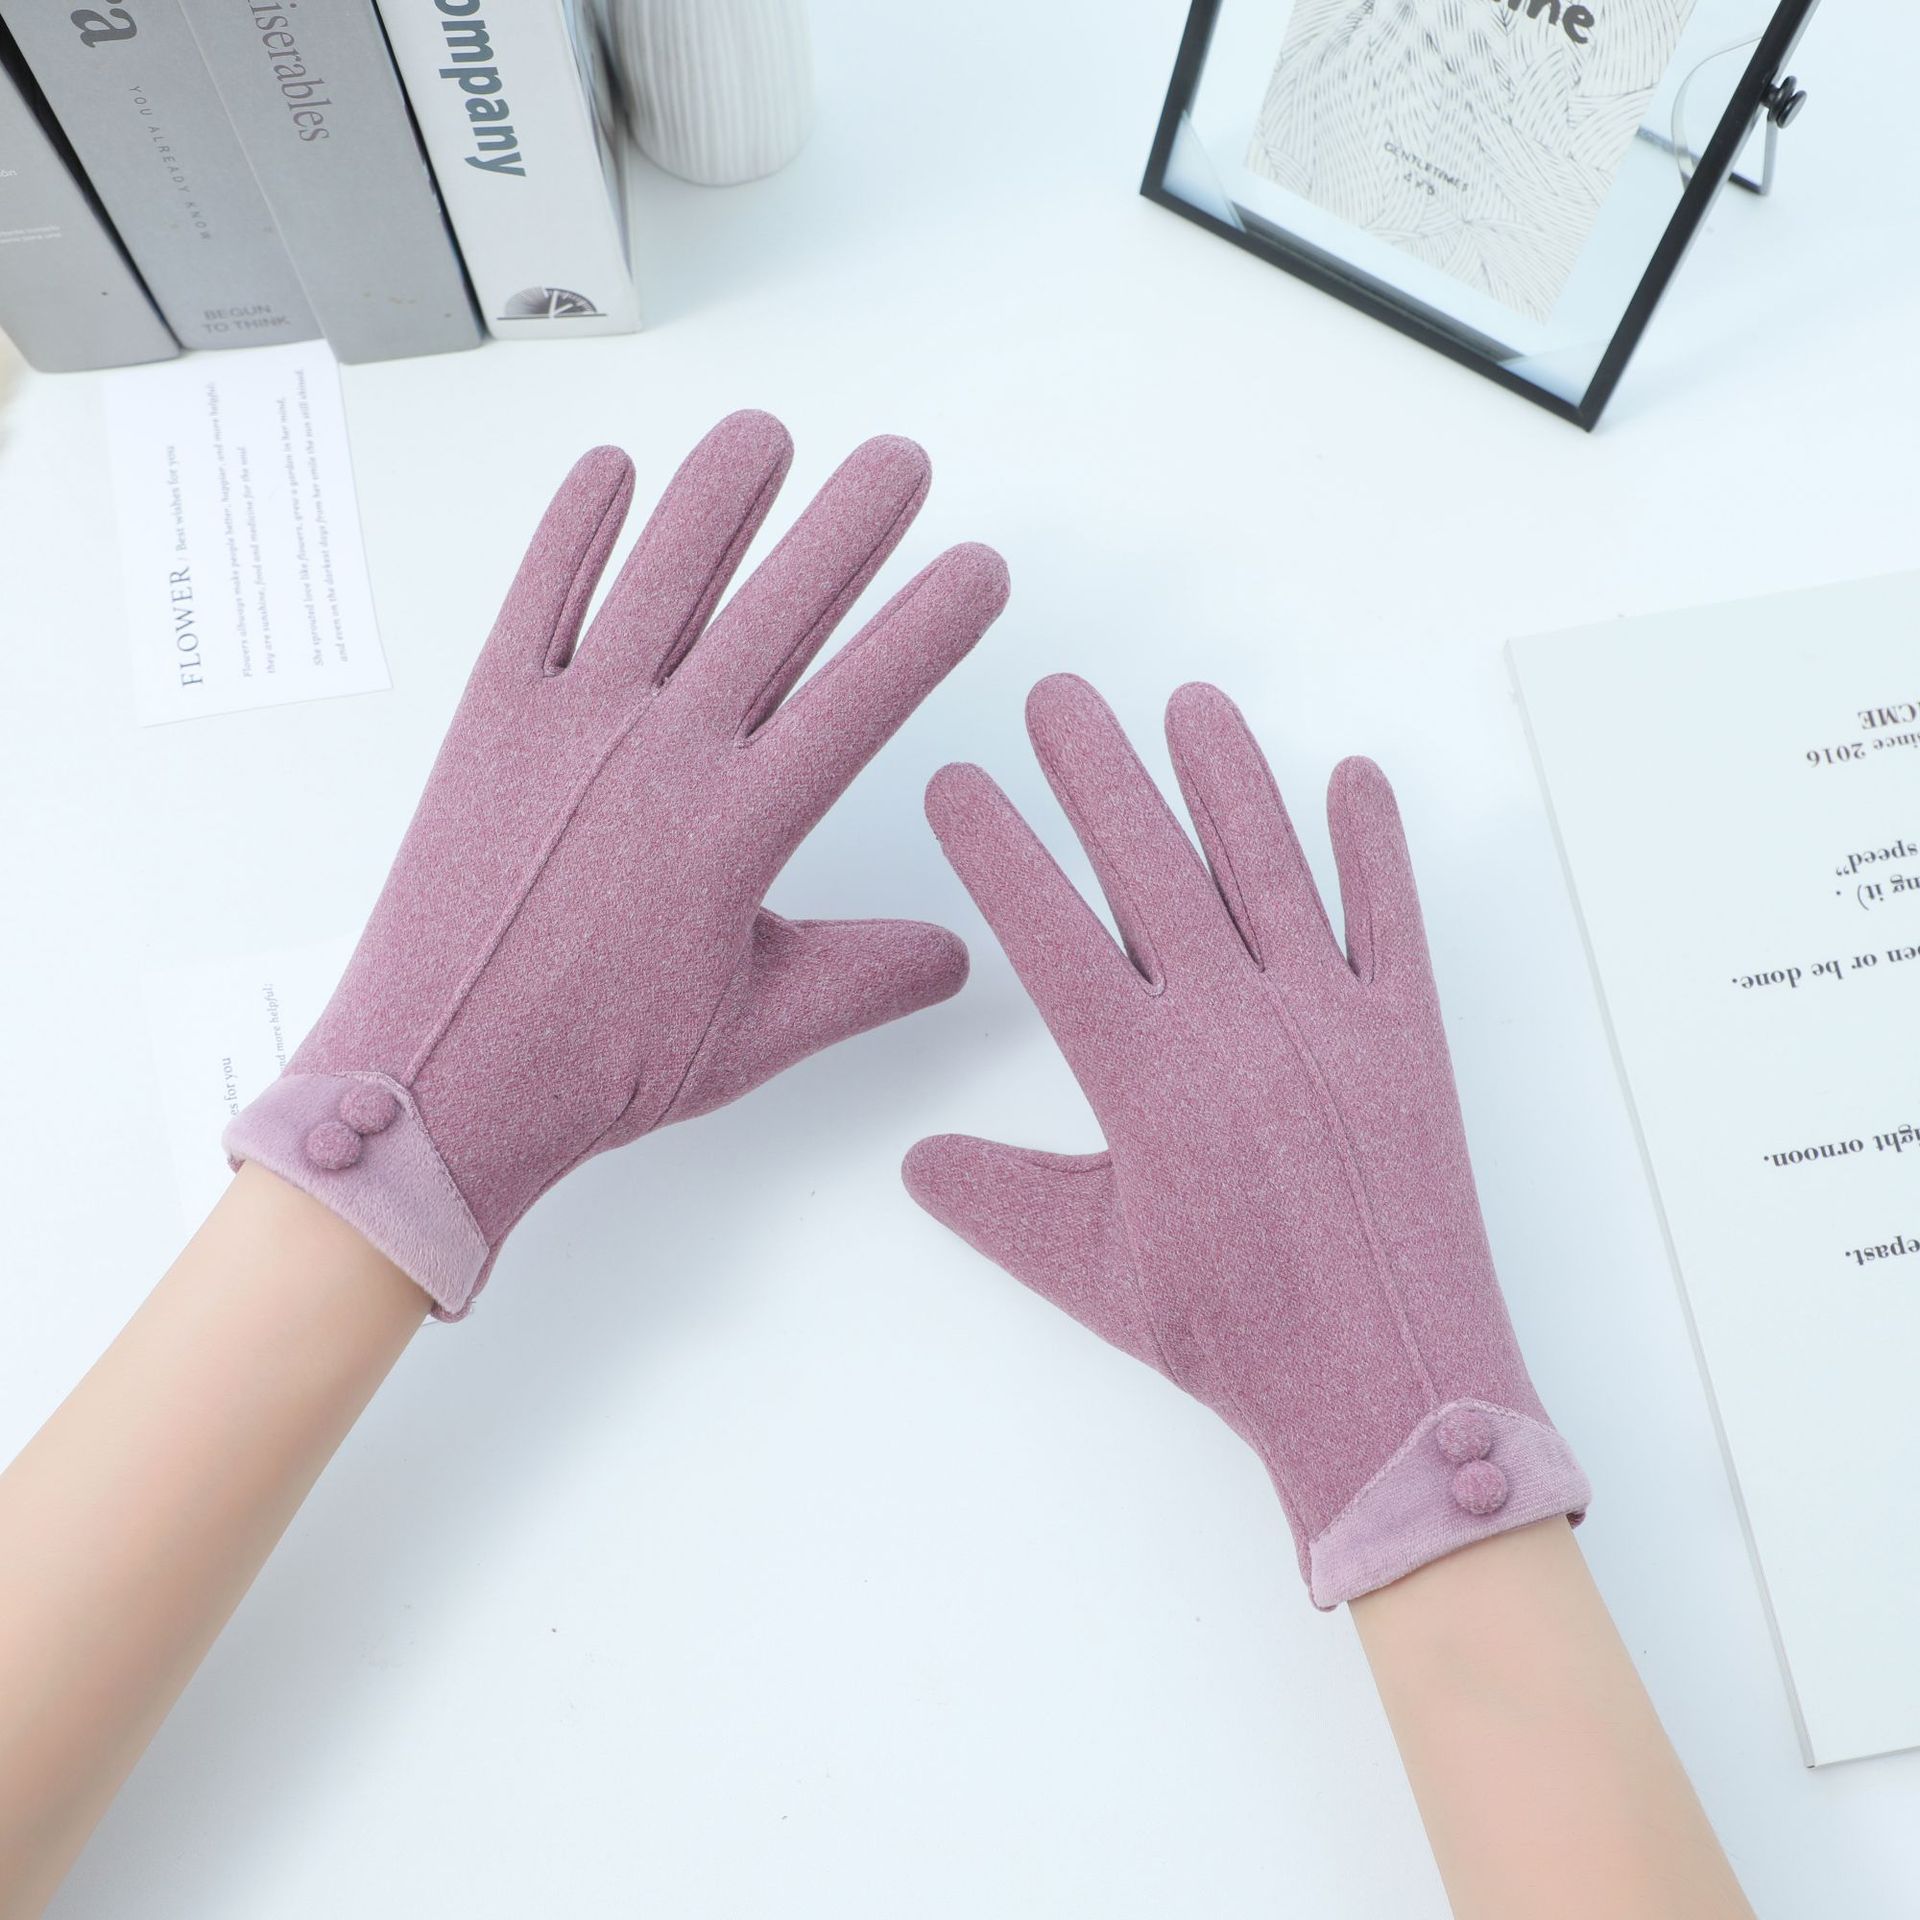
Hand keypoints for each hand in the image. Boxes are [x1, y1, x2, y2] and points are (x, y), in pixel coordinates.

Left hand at [227, 410, 1008, 1317]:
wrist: (439, 1085)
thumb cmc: (594, 1067)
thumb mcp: (757, 1035)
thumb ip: (866, 981)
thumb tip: (957, 954)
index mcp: (738, 825)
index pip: (863, 697)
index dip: (929, 624)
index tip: (977, 570)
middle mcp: (661, 752)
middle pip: (775, 609)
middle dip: (849, 525)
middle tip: (900, 463)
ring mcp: (571, 726)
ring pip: (660, 578)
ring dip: (719, 498)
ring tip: (768, 435)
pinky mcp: (490, 721)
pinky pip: (537, 600)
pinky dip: (572, 531)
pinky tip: (609, 471)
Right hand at [904, 675, 1584, 1604]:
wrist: (1389, 1390)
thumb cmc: (1234, 1339)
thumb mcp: (1092, 1272)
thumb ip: (999, 1203)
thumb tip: (920, 1163)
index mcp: (1144, 1081)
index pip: (1048, 932)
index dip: (996, 849)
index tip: (957, 782)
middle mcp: (1235, 1028)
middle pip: (1150, 868)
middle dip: (1095, 772)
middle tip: (1057, 698)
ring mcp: (1331, 1023)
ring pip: (1267, 868)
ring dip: (1227, 777)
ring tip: (1189, 705)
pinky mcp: (1410, 1040)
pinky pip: (1392, 918)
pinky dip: (1376, 845)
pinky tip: (1355, 776)